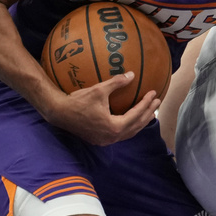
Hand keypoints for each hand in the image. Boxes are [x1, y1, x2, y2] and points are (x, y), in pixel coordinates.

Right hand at [45, 72, 160, 145]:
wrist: (58, 113)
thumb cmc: (78, 101)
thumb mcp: (99, 90)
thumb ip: (116, 83)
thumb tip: (132, 74)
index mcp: (114, 127)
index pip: (136, 115)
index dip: (146, 104)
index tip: (154, 94)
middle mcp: (111, 137)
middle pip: (136, 126)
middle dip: (148, 114)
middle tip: (157, 102)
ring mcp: (105, 140)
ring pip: (129, 132)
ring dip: (140, 122)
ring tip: (150, 112)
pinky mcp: (100, 139)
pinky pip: (121, 134)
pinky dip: (130, 126)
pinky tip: (132, 118)